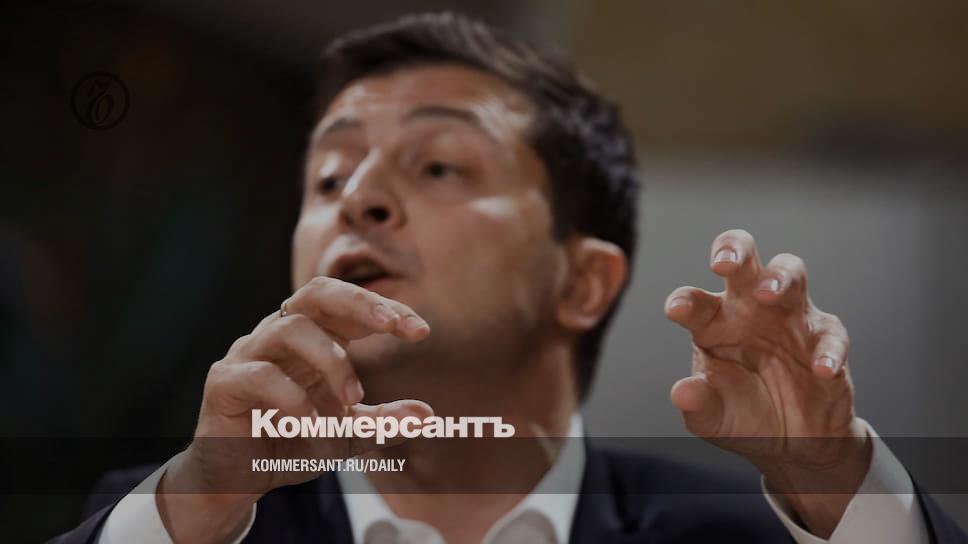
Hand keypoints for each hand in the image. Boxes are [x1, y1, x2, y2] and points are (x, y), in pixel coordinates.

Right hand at [157, 276, 432, 542]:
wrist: (236, 478)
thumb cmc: (291, 442)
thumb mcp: (345, 434)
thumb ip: (380, 421)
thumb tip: (427, 415)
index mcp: (312, 337)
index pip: (349, 305)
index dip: (385, 309)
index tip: (421, 330)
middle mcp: (279, 333)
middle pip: (316, 292)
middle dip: (359, 303)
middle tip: (392, 326)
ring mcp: (248, 353)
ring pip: (291, 328)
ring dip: (331, 362)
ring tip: (353, 399)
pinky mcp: (225, 382)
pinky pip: (262, 376)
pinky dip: (296, 401)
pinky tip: (313, 427)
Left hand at [665, 229, 870, 536]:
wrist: (793, 442)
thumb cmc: (744, 416)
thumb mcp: (713, 419)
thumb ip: (698, 404)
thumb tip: (682, 393)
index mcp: (713, 323)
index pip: (695, 302)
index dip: (685, 301)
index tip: (677, 309)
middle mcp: (750, 310)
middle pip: (744, 262)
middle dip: (734, 251)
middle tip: (724, 263)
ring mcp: (791, 319)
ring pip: (791, 275)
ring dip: (780, 279)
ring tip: (767, 294)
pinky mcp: (826, 339)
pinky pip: (830, 334)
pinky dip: (828, 349)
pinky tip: (821, 368)